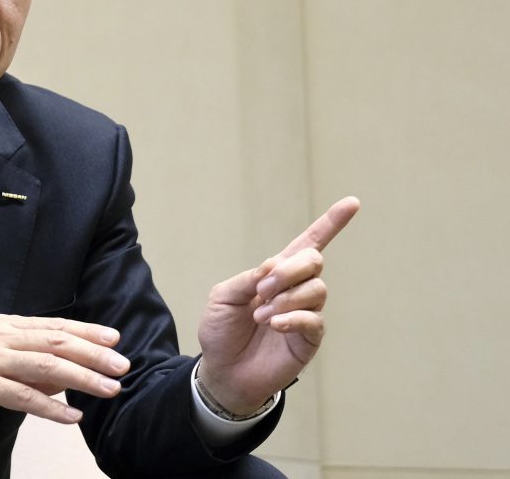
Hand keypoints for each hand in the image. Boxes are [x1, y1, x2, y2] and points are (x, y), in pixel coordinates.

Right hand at [0, 314, 129, 426]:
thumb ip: (32, 365)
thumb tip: (69, 376)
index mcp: (8, 326)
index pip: (55, 326)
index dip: (87, 331)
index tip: (116, 340)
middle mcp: (2, 337)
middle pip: (56, 342)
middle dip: (93, 354)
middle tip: (122, 366)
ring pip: (45, 366)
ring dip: (81, 378)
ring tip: (109, 389)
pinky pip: (22, 396)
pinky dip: (51, 406)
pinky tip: (72, 416)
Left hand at [196, 196, 359, 414]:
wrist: (222, 370)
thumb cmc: (221, 331)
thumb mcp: (223, 296)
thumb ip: (248, 277)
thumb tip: (275, 266)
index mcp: (276, 273)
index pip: (308, 243)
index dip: (331, 223)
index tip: (352, 203)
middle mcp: (296, 289)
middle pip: (313, 260)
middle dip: (288, 270)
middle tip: (262, 289)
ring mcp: (305, 313)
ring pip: (316, 289)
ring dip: (285, 298)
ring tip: (261, 316)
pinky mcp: (309, 338)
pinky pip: (314, 319)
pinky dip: (292, 317)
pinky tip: (274, 325)